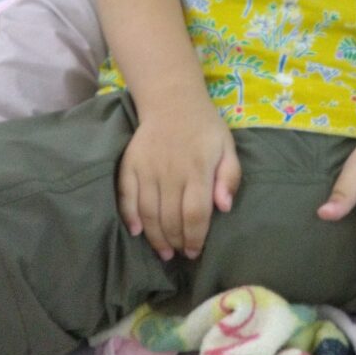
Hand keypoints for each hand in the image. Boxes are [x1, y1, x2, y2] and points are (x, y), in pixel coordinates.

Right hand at [117, 104, 240, 260]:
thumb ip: (230, 177)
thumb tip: (224, 207)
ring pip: (148, 212)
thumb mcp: (227, 147)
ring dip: (155, 237)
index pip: (195, 214)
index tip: (196, 251)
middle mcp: (170, 171)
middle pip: (170, 218)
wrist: (172, 101)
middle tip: (181, 254)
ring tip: (164, 252)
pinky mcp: (130, 164)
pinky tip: (137, 233)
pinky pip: (126, 196)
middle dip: (176, 242)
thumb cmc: (204, 128)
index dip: (195, 238)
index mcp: (198, 168)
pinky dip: (130, 217)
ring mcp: (147, 168)